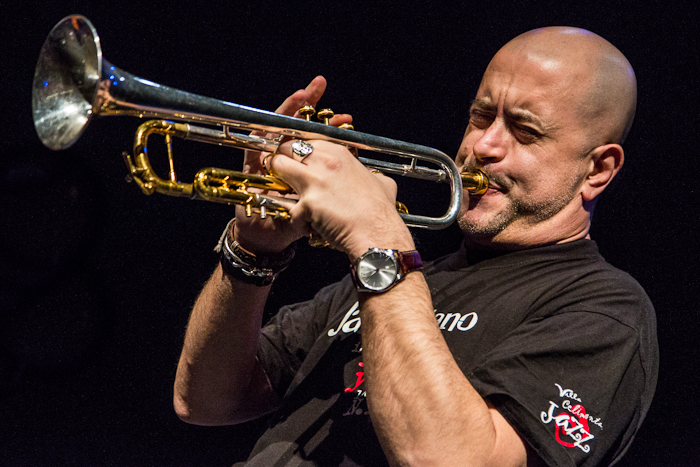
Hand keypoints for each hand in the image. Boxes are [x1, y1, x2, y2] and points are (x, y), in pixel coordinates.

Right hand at [234, 76, 351, 253]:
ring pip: (279, 125)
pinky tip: (275, 114)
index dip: (331, 125)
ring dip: (289, 106)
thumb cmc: (296, 222)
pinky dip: (269, 122)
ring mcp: (269, 157)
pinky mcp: (252, 161)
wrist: (269, 236)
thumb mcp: (323, 206)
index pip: (318, 137)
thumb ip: (340, 191)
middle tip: (320, 84)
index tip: (347, 118)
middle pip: (298, 124)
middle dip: (309, 104)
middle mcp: (287, 158)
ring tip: (302, 90)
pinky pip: (259, 136)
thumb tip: (372, 179)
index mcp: (307, 166)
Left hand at [267, 140, 414, 260]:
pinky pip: (287, 207)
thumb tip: (376, 178)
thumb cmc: (380, 213)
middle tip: (285, 175)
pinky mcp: (306, 203)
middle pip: (287, 148)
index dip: (298, 151)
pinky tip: (309, 226)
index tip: (298, 162)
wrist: (378, 234)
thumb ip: (372, 176)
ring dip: (278, 180)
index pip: (307, 140)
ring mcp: (313, 181)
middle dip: (282, 160)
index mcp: (339, 154)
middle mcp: (324, 162)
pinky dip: (296, 219)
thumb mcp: (382, 183)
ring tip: (287, 195)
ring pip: (278, 166)